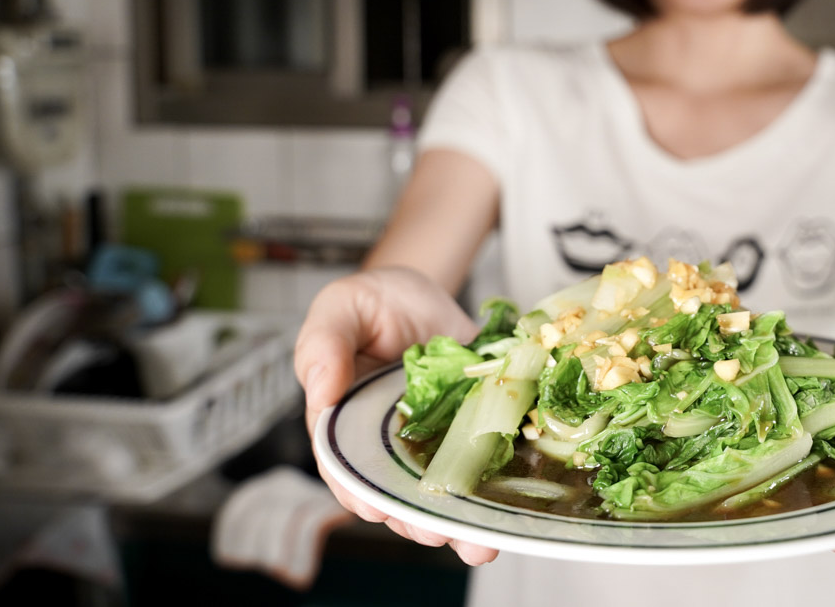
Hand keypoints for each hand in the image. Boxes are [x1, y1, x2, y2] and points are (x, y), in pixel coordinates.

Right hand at [294, 266, 498, 564]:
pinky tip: (512, 508)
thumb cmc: (374, 302)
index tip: (373, 508)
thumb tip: (322, 387)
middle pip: (397, 492)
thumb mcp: (340, 308)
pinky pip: (486, 463)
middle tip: (435, 532)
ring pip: (442, 492)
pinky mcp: (476, 428)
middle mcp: (391, 443)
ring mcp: (436, 441)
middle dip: (415, 519)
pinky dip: (498, 487)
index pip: (345, 466)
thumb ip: (324, 344)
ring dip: (459, 522)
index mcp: (346, 423)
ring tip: (477, 543)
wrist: (425, 290)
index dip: (358, 490)